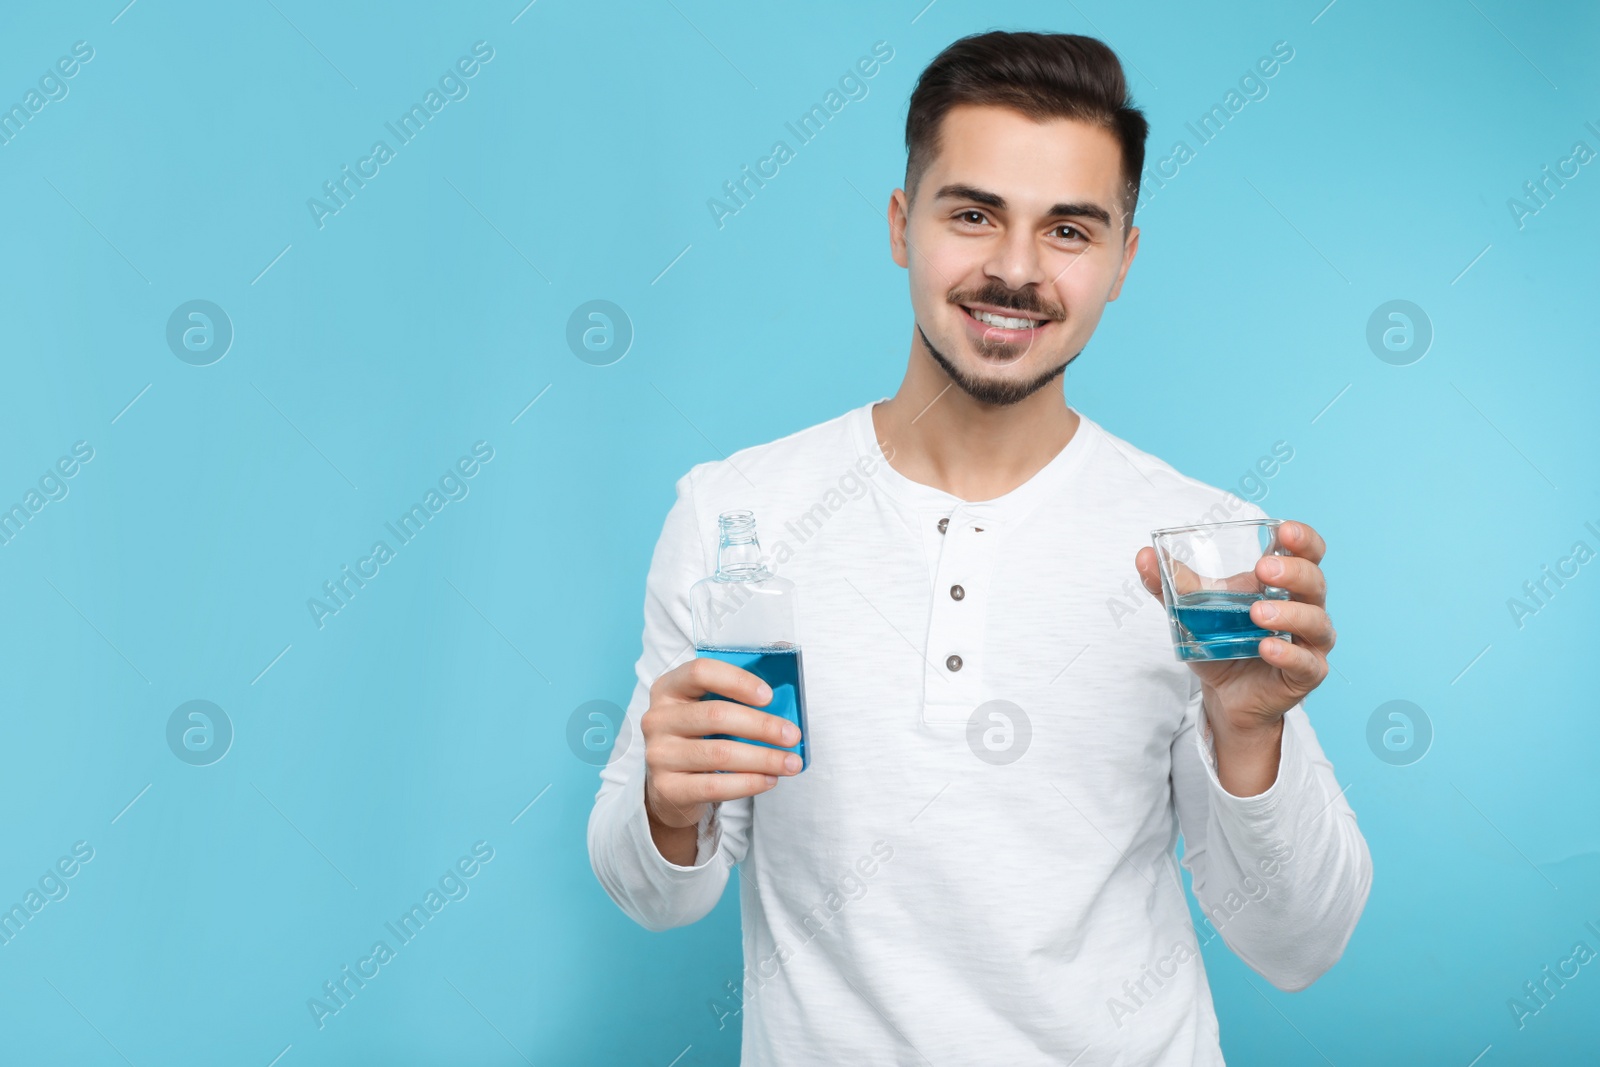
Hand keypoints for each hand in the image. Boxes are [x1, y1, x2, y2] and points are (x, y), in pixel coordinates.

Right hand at [641, 657, 803, 832]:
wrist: (670, 788)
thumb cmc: (698, 738)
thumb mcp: (707, 708)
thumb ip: (737, 691)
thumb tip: (785, 664)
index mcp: (668, 688)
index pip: (701, 672)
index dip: (738, 681)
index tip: (769, 696)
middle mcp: (658, 719)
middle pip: (716, 715)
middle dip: (762, 725)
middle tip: (792, 735)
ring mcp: (659, 755)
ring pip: (720, 753)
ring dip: (764, 758)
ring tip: (791, 763)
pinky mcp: (667, 788)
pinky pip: (715, 786)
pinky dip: (749, 783)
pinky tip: (769, 780)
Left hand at [1134, 520, 1335, 738]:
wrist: (1225, 693)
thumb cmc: (1220, 642)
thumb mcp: (1193, 611)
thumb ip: (1172, 584)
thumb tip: (1144, 555)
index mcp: (1283, 584)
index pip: (1307, 553)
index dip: (1303, 539)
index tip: (1285, 531)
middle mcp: (1305, 608)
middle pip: (1315, 582)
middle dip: (1294, 572)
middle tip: (1263, 569)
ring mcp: (1309, 643)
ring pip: (1317, 622)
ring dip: (1290, 614)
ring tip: (1257, 614)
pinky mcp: (1306, 674)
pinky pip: (1307, 663)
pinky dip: (1288, 654)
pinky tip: (1267, 648)